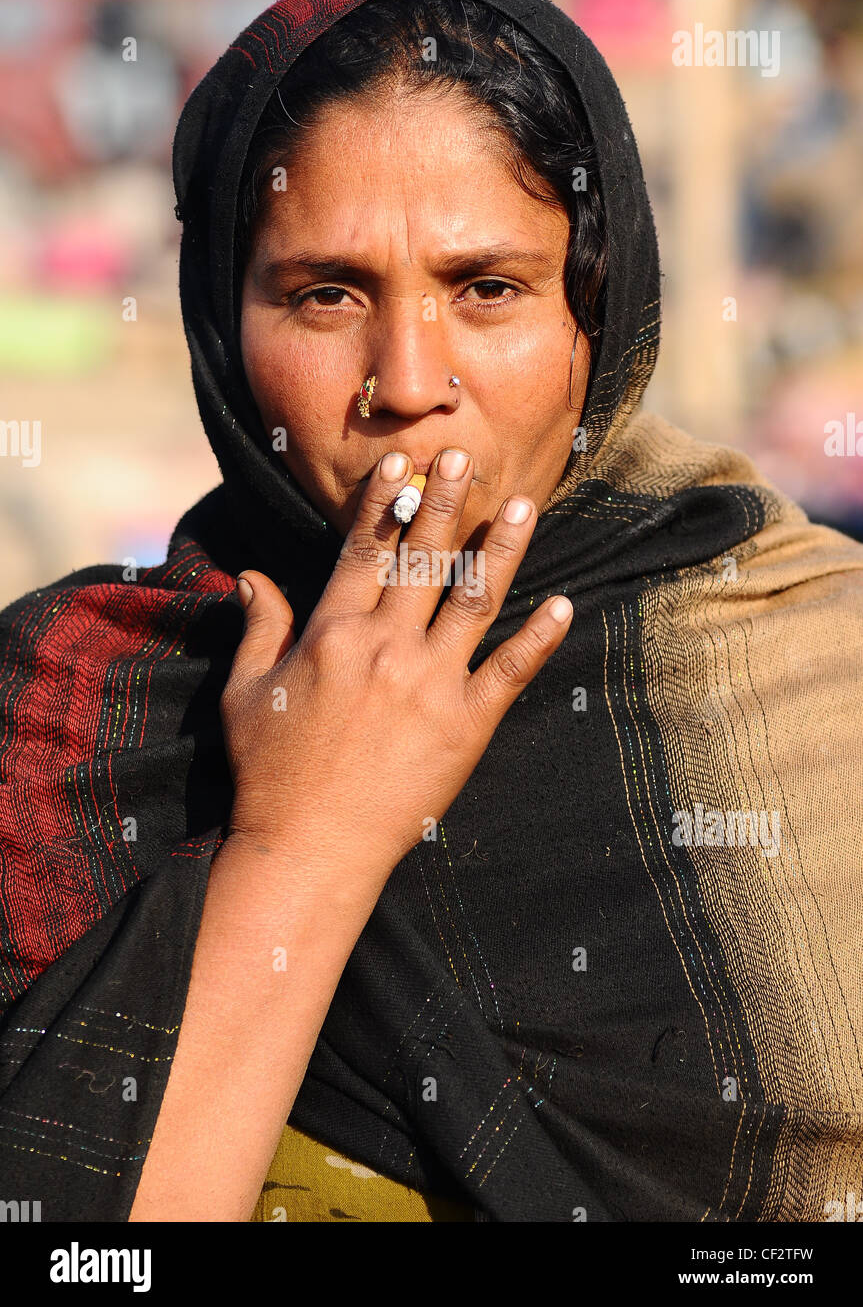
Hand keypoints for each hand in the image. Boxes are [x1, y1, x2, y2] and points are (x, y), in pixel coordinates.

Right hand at [219, 448, 572, 881]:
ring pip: (474, 600)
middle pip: (424, 559)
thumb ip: (258, 628)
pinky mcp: (466, 726)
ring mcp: (430, 685)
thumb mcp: (245, 694)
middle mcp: (385, 648)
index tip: (404, 464)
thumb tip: (249, 575)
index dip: (384, 503)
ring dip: (502, 550)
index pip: (364, 551)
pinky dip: (539, 638)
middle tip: (467, 457)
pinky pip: (509, 671)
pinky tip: (566, 606)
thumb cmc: (270, 773)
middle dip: (446, 503)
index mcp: (332, 634)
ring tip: (525, 507)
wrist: (311, 848)